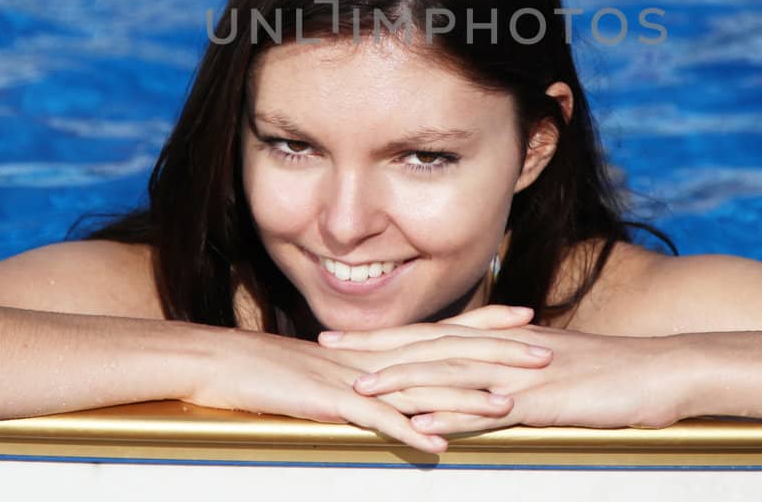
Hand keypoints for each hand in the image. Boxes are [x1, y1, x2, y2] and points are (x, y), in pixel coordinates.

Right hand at [178, 309, 550, 453]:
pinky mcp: (326, 403)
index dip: (484, 323)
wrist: (216, 364)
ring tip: (510, 405)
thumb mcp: (324, 370)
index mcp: (372, 346)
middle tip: (545, 352)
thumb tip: (390, 387)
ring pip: (418, 386)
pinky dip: (406, 430)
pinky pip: (373, 420)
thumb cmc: (264, 371)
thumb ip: (361, 376)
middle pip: (443, 352)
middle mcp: (370, 356)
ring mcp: (350, 378)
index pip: (439, 329)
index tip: (525, 318)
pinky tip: (436, 444)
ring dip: (464, 397)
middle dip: (497, 353)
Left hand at [319, 318, 692, 437]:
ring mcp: (520, 374)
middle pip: (427, 346)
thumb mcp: (555, 369)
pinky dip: (454, 417)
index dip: (386, 335)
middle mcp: (504, 350)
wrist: (661, 372)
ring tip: (358, 391)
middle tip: (322, 348)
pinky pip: (490, 410)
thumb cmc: (613, 376)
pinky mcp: (541, 401)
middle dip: (374, 349)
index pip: (433, 333)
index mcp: (504, 341)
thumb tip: (485, 386)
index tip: (343, 337)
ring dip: (402, 383)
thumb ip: (514, 373)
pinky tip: (424, 427)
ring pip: (449, 376)